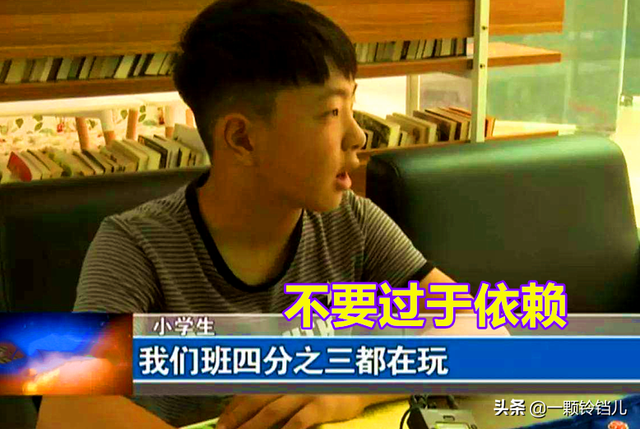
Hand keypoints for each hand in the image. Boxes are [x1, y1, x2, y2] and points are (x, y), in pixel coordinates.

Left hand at [216, 394, 368, 428]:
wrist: (360, 382)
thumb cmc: (325, 385)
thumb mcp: (299, 382)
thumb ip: (278, 392)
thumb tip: (251, 412)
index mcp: (281, 374)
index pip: (248, 391)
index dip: (231, 409)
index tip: (220, 425)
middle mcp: (289, 380)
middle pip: (254, 401)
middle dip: (235, 420)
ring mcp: (305, 391)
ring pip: (270, 412)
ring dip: (252, 428)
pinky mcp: (321, 405)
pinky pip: (298, 423)